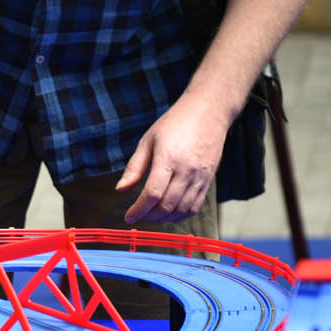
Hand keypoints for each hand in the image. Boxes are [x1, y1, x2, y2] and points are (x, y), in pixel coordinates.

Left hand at [117, 96, 231, 222]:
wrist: (208, 111)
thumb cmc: (175, 123)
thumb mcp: (148, 140)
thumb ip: (134, 167)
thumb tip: (120, 189)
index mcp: (168, 158)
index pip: (153, 194)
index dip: (139, 210)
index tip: (129, 216)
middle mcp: (187, 169)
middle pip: (167, 206)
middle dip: (149, 216)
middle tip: (139, 215)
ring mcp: (200, 176)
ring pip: (182, 210)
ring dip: (165, 219)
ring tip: (152, 214)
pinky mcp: (209, 179)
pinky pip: (196, 206)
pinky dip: (181, 215)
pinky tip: (170, 213)